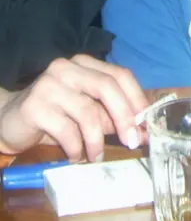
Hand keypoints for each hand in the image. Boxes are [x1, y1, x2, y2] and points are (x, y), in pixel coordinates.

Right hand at [0, 55, 147, 161]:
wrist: (9, 120)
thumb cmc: (55, 116)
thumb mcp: (88, 114)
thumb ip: (114, 118)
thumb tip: (144, 131)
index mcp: (85, 64)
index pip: (120, 74)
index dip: (137, 99)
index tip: (147, 124)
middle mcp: (68, 67)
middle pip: (107, 86)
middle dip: (125, 117)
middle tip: (132, 141)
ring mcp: (50, 84)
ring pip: (87, 111)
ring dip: (97, 140)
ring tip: (96, 155)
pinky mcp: (34, 106)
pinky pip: (66, 129)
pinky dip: (76, 147)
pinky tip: (76, 156)